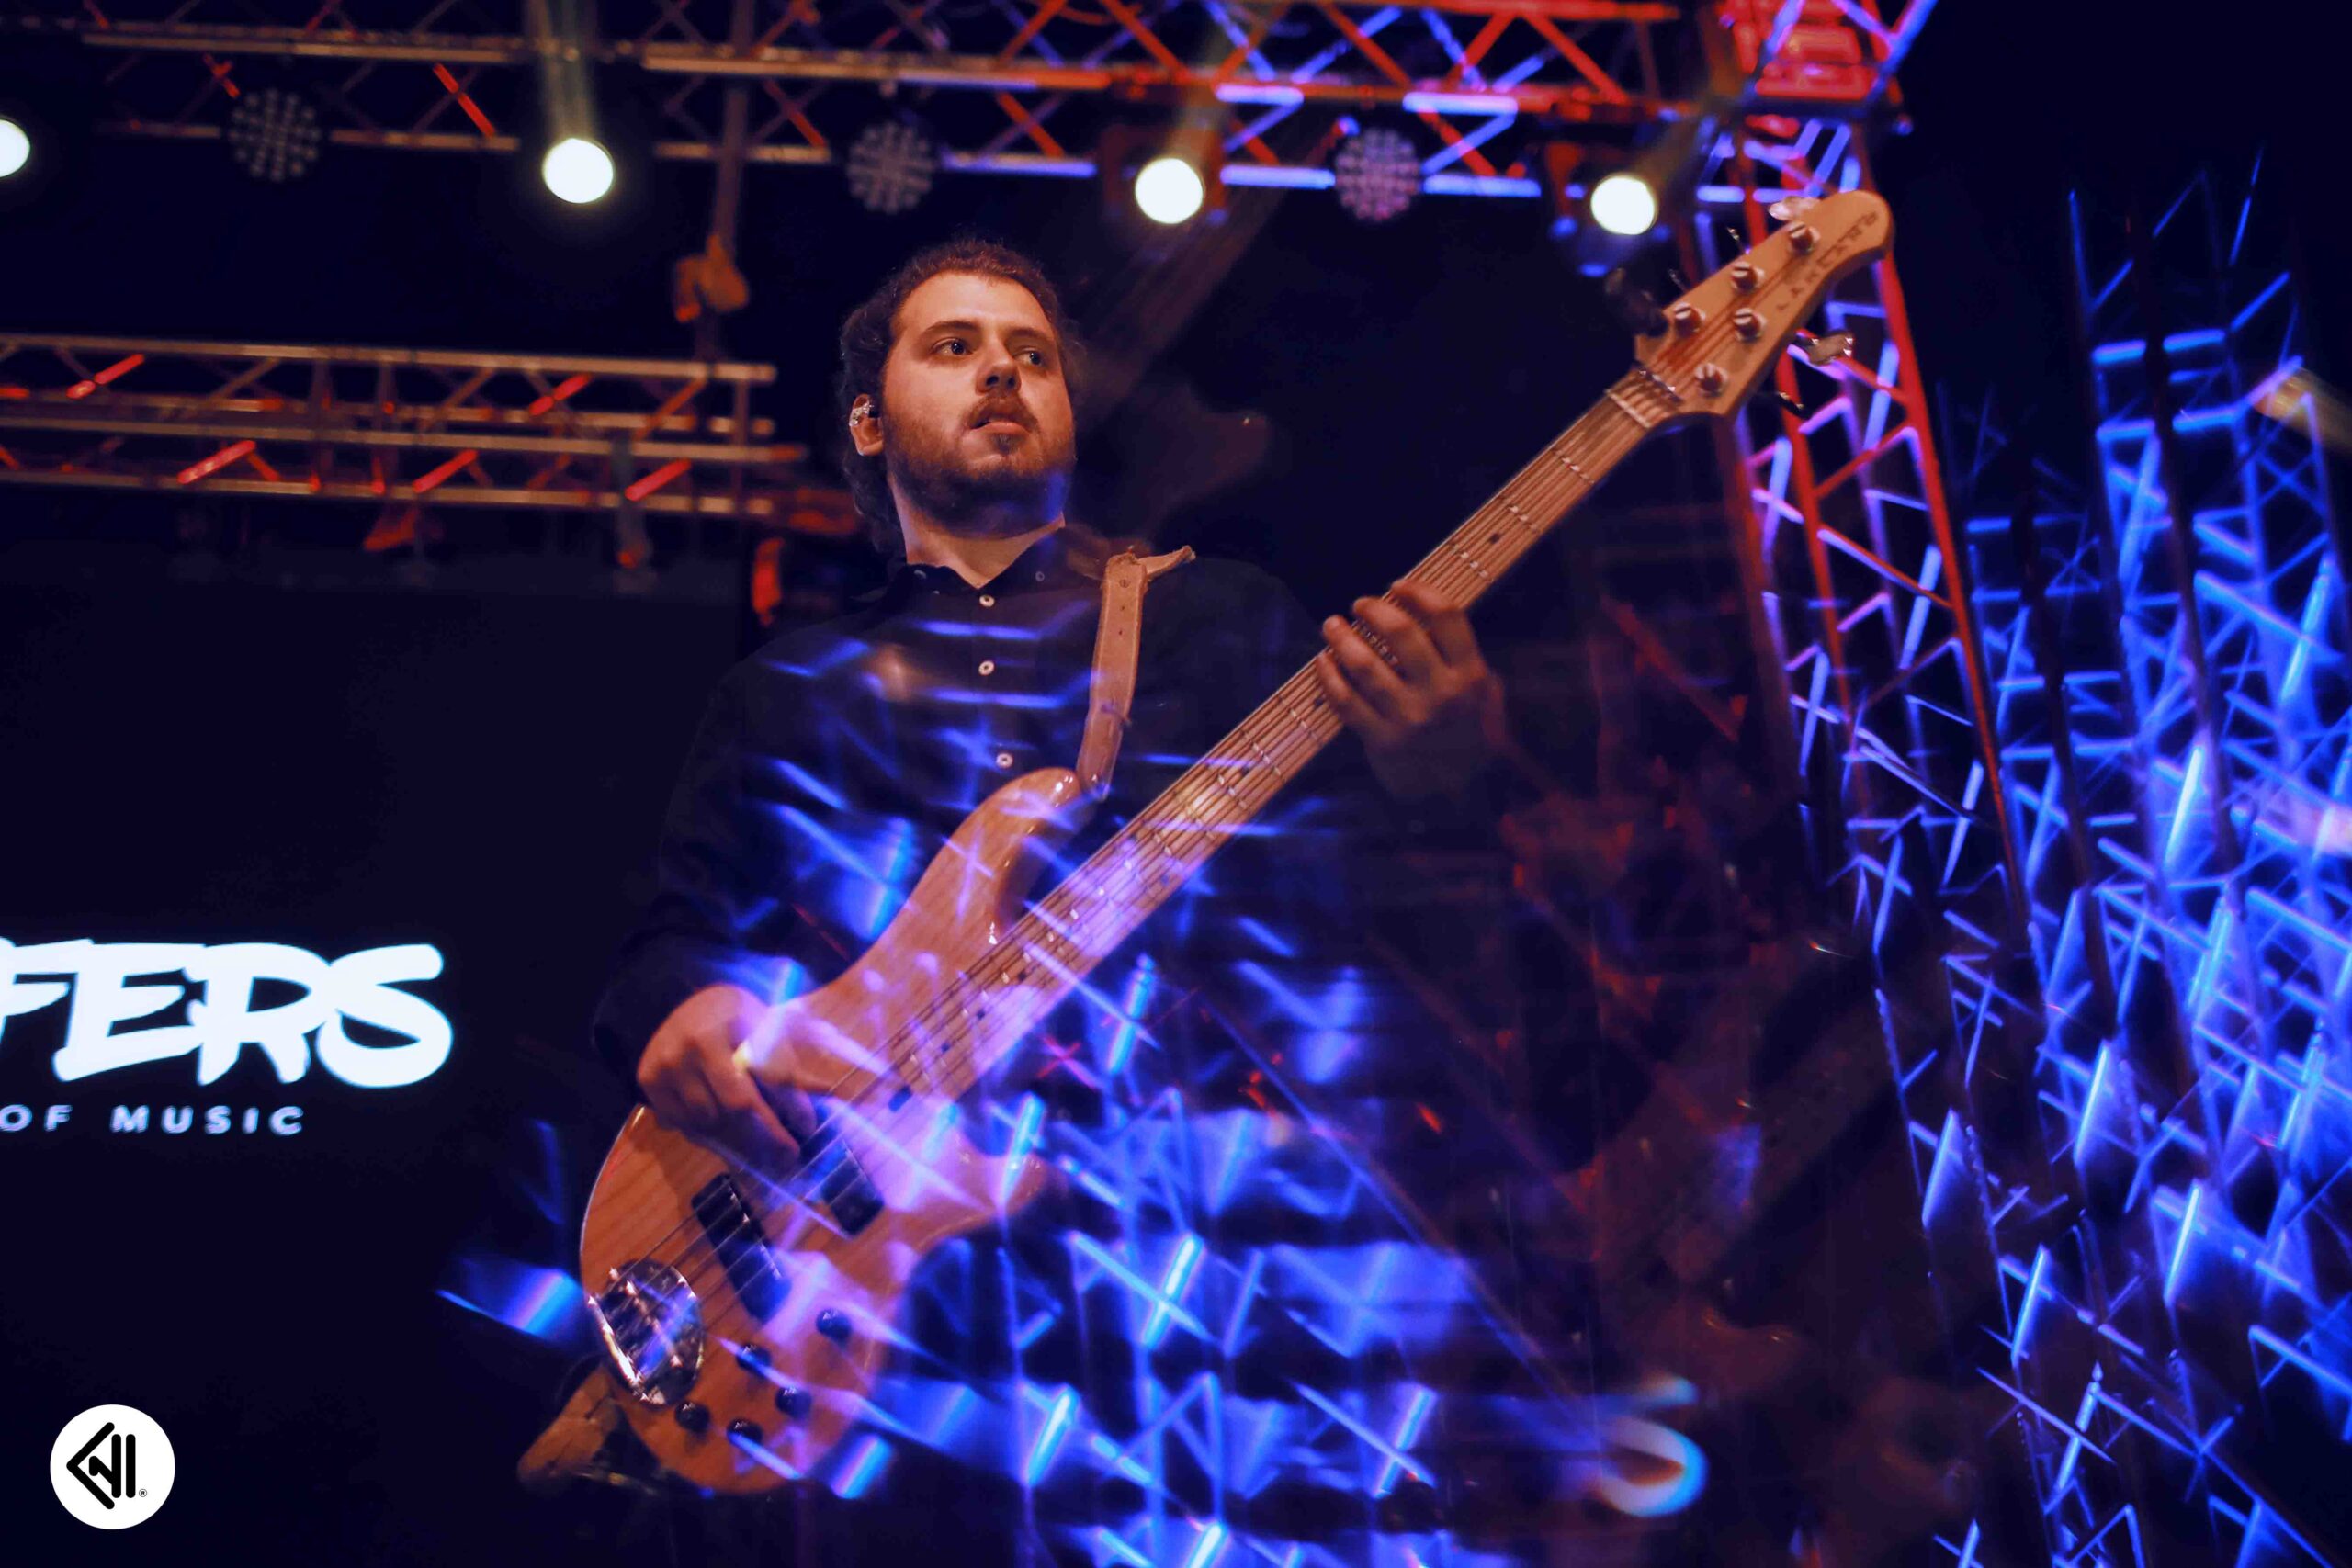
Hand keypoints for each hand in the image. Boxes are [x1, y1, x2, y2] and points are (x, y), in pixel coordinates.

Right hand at [637, 983, 813, 1174]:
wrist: (683, 1002)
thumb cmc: (736, 1017)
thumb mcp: (768, 1025)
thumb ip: (792, 1058)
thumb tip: (824, 1090)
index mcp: (737, 1020)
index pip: (773, 1074)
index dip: (794, 1106)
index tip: (809, 1128)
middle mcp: (700, 1041)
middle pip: (740, 1103)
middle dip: (769, 1135)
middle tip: (789, 1155)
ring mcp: (670, 1061)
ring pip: (711, 1119)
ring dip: (737, 1135)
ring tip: (756, 1142)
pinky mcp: (649, 1079)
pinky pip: (684, 1122)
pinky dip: (707, 1132)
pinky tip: (724, 1131)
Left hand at [1313, 580, 1506, 801]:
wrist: (1461, 791)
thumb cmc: (1469, 730)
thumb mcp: (1486, 692)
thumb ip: (1465, 656)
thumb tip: (1428, 613)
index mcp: (1470, 675)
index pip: (1446, 617)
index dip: (1419, 592)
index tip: (1398, 586)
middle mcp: (1441, 694)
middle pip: (1402, 634)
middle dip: (1375, 610)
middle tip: (1360, 604)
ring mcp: (1410, 719)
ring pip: (1366, 665)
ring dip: (1342, 638)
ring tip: (1332, 626)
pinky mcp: (1382, 741)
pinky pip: (1346, 701)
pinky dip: (1328, 676)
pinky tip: (1322, 661)